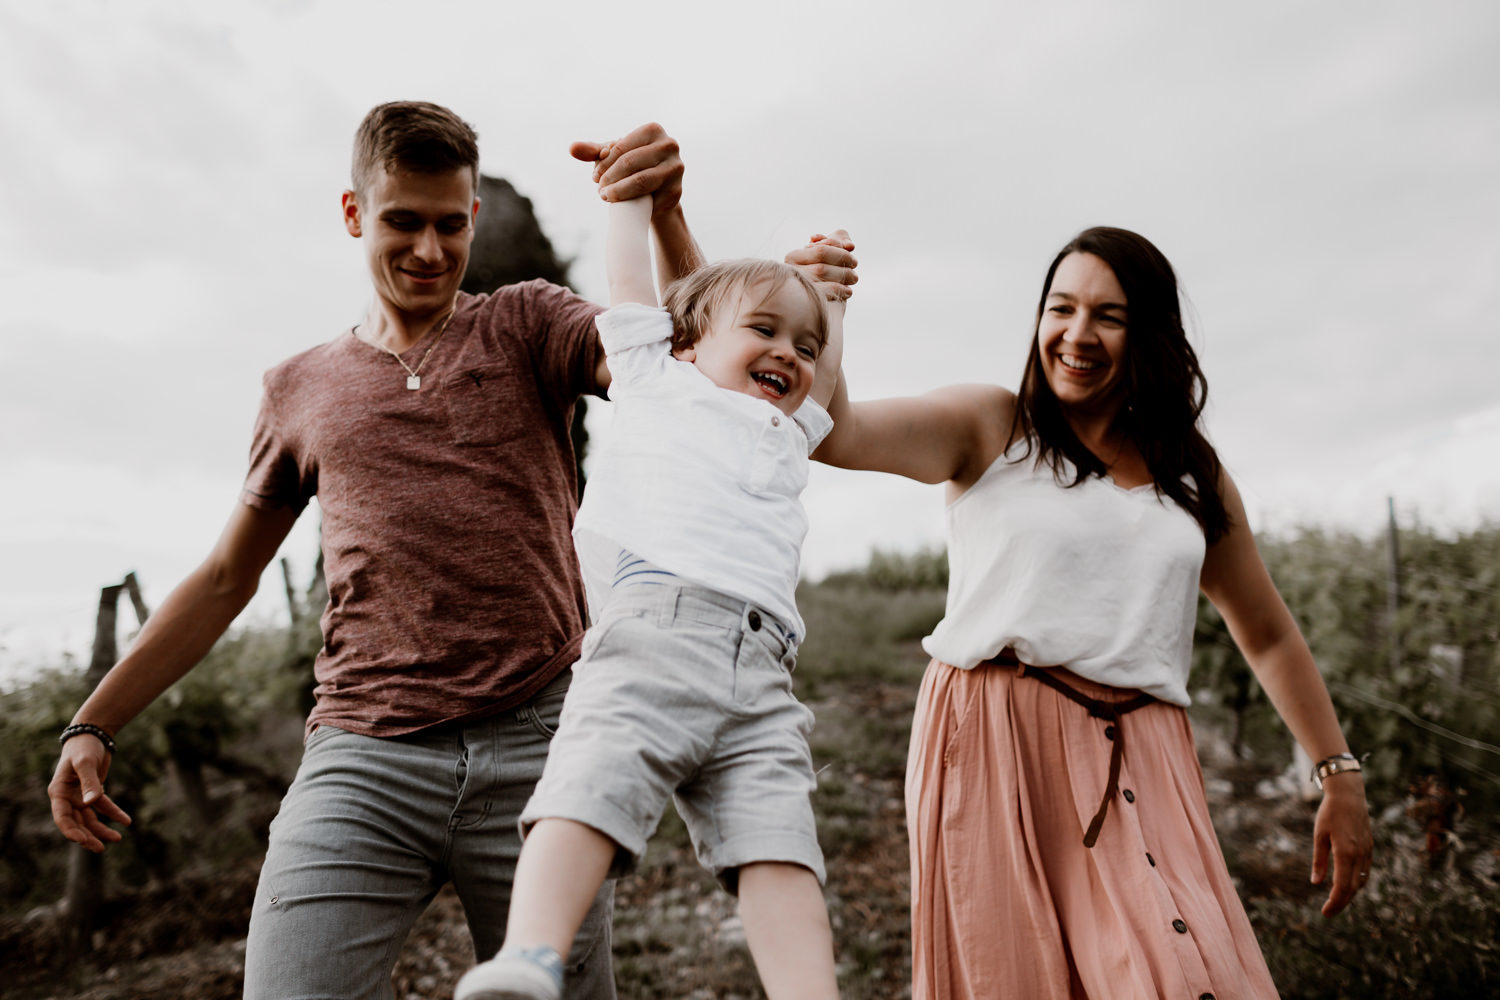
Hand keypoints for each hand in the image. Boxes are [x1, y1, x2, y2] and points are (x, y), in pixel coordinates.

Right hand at [49, 735, 131, 851]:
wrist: (93, 734)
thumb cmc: (84, 747)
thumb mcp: (85, 762)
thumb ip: (89, 783)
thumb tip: (91, 803)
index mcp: (59, 792)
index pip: (62, 817)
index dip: (71, 831)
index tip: (83, 841)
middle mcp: (67, 797)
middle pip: (76, 823)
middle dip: (88, 836)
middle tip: (100, 848)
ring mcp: (80, 796)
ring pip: (90, 819)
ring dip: (102, 829)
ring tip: (117, 839)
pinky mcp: (94, 792)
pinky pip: (104, 807)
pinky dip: (114, 814)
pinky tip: (126, 821)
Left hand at [570, 123, 683, 214]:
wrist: (657, 190)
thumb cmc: (633, 166)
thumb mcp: (613, 156)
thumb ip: (593, 151)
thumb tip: (572, 148)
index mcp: (653, 130)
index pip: (621, 147)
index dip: (604, 164)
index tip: (594, 177)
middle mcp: (669, 145)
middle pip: (630, 163)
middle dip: (610, 178)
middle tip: (600, 190)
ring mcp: (676, 168)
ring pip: (642, 181)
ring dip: (619, 192)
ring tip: (606, 197)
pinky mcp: (677, 191)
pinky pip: (652, 200)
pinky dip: (635, 205)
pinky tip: (625, 208)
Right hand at [786, 230, 857, 301]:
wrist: (819, 305)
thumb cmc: (826, 273)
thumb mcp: (831, 250)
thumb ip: (840, 239)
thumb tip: (849, 246)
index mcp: (794, 257)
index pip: (821, 249)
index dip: (839, 248)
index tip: (850, 249)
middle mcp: (791, 272)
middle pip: (821, 262)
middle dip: (843, 261)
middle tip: (854, 264)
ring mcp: (795, 288)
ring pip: (821, 272)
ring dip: (844, 274)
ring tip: (854, 277)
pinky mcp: (803, 303)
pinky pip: (822, 292)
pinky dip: (839, 289)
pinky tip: (848, 291)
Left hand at [1310, 774, 1371, 916]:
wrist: (1349, 795)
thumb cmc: (1329, 813)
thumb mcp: (1319, 836)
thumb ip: (1319, 861)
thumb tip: (1316, 882)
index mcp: (1345, 852)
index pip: (1342, 886)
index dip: (1335, 902)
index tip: (1325, 912)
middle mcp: (1359, 855)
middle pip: (1353, 888)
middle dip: (1341, 903)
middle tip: (1328, 912)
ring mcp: (1367, 852)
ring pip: (1361, 881)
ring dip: (1350, 894)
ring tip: (1336, 901)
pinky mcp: (1370, 848)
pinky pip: (1365, 871)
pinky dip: (1357, 882)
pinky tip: (1349, 885)